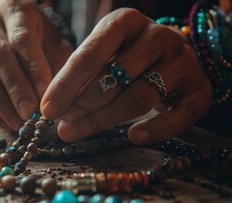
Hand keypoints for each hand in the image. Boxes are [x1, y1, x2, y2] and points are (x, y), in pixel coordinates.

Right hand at [0, 0, 73, 130]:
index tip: (45, 95)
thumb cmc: (40, 40)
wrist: (13, 31)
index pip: (21, 39)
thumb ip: (57, 65)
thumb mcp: (55, 43)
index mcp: (14, 10)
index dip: (33, 69)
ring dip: (0, 103)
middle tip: (29, 113)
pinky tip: (7, 122)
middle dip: (15, 88)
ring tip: (19, 123)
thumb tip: (51, 98)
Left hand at [41, 8, 211, 144]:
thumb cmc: (129, 55)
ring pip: (138, 98)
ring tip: (79, 132)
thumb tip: (52, 108)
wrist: (175, 53)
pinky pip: (177, 116)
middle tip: (63, 125)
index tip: (47, 110)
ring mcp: (181, 62)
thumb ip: (80, 76)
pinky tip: (133, 137)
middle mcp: (156, 37)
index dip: (65, 86)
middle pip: (113, 79)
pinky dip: (155, 129)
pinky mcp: (198, 89)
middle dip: (82, 106)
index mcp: (125, 22)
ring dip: (104, 120)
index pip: (89, 56)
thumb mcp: (103, 53)